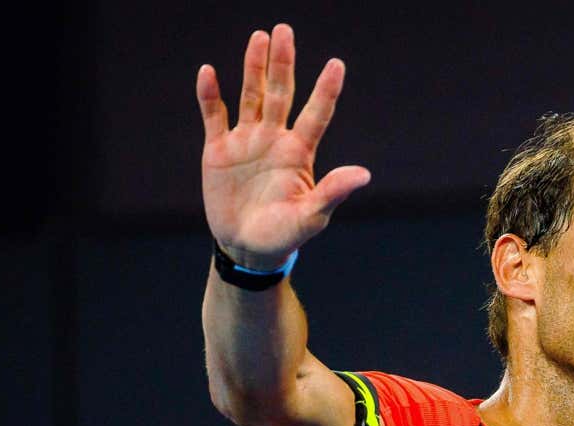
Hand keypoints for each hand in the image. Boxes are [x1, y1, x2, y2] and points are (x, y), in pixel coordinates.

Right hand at [196, 24, 370, 268]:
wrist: (247, 247)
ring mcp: (247, 141)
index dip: (326, 90)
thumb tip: (364, 175)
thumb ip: (332, 193)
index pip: (317, 114)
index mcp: (300, 152)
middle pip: (280, 93)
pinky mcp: (218, 149)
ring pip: (250, 96)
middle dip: (282, 63)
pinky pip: (214, 116)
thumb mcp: (311, 217)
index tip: (336, 64)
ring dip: (252, 68)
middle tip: (284, 30)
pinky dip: (210, 95)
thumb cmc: (285, 234)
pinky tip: (209, 72)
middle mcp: (275, 139)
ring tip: (259, 38)